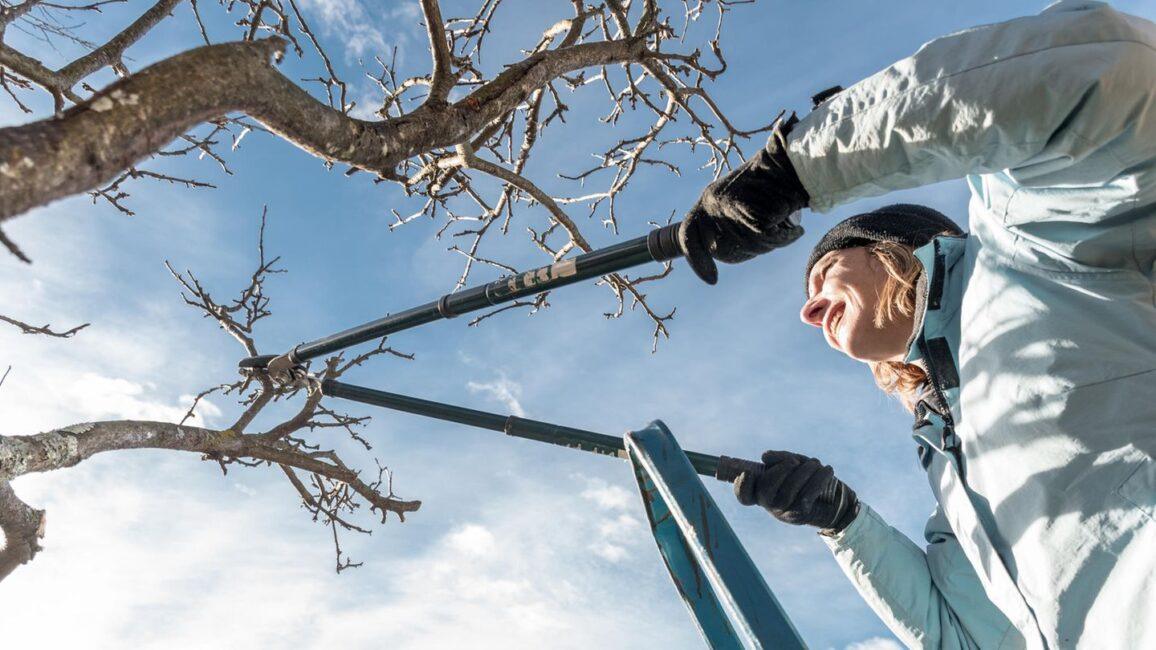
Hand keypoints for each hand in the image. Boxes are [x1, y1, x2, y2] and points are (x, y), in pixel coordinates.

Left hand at [679, 114, 808, 284]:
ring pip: (748, 246)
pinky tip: (794, 228)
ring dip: (770, 242)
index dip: (697, 261)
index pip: (688, 236)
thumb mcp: (738, 201)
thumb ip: (726, 224)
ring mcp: (728, 208)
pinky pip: (767, 239)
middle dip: (749, 251)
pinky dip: (784, 237)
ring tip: (782, 222)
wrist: (791, 162)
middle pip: (723, 250)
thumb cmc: (771, 185)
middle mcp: (712, 204)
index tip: (711, 280)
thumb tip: (717, 253)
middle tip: (770, 235)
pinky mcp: (749, 212)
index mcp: (706, 200)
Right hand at [733, 449, 858, 534]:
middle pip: (765, 490)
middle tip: (795, 461)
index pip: (745, 496)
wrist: (837, 502)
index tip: (747, 473)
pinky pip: (807, 495)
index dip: (741, 487)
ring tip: (816, 463)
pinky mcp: (801, 515)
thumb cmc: (811, 479)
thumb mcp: (795, 464)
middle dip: (780, 470)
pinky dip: (819, 478)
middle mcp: (770, 505)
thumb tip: (764, 457)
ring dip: (805, 471)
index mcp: (764, 492)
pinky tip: (827, 470)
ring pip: (789, 490)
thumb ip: (781, 459)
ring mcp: (784, 512)